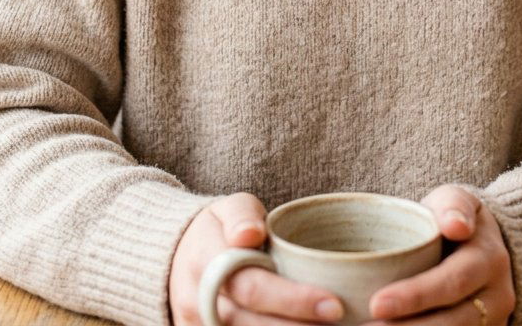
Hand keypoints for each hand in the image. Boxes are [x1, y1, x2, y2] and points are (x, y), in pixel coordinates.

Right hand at [169, 192, 345, 325]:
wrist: (178, 259)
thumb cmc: (218, 230)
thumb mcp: (228, 208)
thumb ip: (241, 216)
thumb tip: (249, 233)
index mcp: (207, 262)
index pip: (252, 287)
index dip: (293, 300)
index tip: (334, 305)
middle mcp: (200, 303)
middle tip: (343, 323)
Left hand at [365, 185, 514, 325]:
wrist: (484, 243)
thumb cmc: (455, 217)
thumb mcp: (455, 199)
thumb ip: (453, 205)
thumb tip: (456, 226)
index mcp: (489, 259)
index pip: (451, 282)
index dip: (415, 296)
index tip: (376, 303)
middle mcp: (497, 297)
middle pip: (451, 322)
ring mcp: (491, 321)